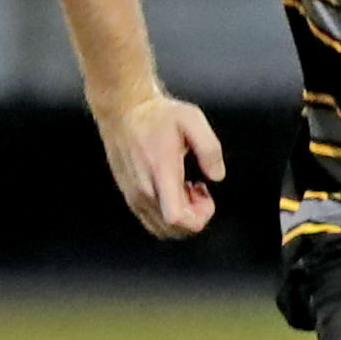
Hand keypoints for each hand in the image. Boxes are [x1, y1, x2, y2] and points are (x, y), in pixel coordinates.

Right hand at [94, 93, 223, 239]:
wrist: (123, 109)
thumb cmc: (158, 115)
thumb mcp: (192, 120)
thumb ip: (210, 149)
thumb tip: (216, 177)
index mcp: (160, 173)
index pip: (176, 218)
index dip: (199, 217)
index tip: (204, 192)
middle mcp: (143, 190)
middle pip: (173, 230)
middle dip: (195, 216)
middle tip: (198, 189)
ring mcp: (133, 194)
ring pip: (162, 229)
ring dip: (182, 216)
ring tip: (187, 188)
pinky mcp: (129, 194)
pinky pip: (151, 220)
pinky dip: (167, 213)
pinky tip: (174, 189)